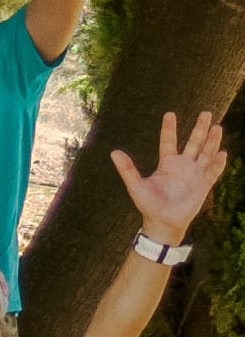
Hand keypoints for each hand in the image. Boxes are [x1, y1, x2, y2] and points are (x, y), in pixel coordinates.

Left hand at [111, 109, 226, 241]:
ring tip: (217, 127)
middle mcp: (183, 165)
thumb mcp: (136, 185)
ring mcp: (195, 174)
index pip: (169, 141)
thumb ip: (128, 169)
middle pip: (194, 142)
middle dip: (200, 128)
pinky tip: (222, 153)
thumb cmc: (149, 205)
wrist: (162, 223)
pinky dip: (217, 163)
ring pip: (206, 153)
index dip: (169, 128)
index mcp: (167, 163)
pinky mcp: (203, 185)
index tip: (169, 114)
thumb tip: (114, 152)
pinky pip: (212, 172)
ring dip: (212, 141)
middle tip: (205, 113)